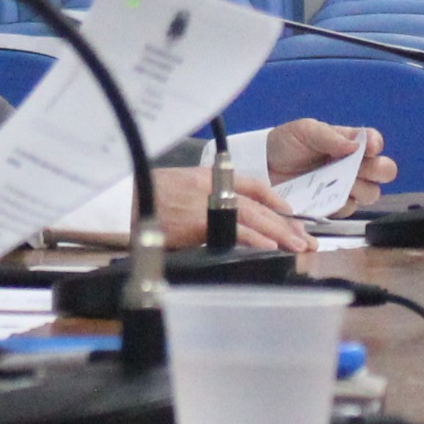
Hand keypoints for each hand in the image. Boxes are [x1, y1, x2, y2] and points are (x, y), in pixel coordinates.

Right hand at [153, 165, 310, 255]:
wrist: (117, 199)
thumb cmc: (142, 198)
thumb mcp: (175, 189)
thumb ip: (201, 201)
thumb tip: (220, 222)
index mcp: (207, 176)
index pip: (251, 184)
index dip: (274, 199)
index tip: (291, 213)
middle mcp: (210, 186)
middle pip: (257, 204)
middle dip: (285, 223)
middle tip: (305, 239)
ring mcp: (203, 203)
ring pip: (252, 217)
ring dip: (278, 232)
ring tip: (298, 246)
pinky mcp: (195, 222)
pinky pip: (233, 231)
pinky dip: (254, 239)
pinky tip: (270, 247)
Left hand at [261, 119, 395, 200]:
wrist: (262, 166)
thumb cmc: (285, 143)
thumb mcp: (304, 131)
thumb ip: (329, 136)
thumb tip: (355, 145)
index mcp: (348, 142)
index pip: (374, 142)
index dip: (376, 145)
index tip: (368, 148)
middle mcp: (352, 165)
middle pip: (384, 170)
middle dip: (377, 170)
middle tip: (358, 168)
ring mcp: (344, 186)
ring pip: (371, 193)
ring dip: (360, 188)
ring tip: (338, 183)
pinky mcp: (332, 205)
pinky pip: (348, 210)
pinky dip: (340, 205)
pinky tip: (324, 197)